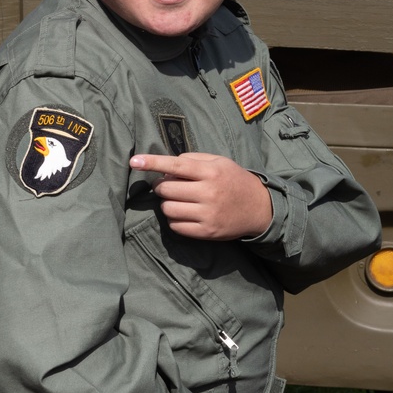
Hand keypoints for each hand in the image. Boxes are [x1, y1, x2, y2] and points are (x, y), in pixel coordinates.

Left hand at [130, 151, 272, 240]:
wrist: (259, 208)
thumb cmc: (233, 180)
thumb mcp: (219, 162)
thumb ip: (192, 159)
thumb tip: (165, 167)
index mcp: (211, 172)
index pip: (176, 166)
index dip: (152, 163)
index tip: (134, 161)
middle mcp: (209, 193)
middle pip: (166, 189)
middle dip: (161, 186)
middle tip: (168, 184)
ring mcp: (208, 215)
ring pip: (168, 209)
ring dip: (167, 203)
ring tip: (178, 199)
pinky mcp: (207, 232)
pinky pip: (176, 226)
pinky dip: (174, 218)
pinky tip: (184, 212)